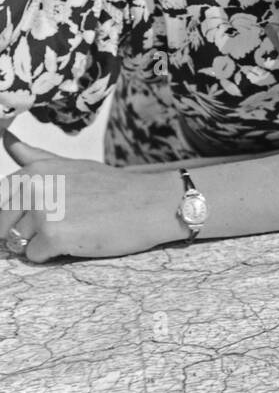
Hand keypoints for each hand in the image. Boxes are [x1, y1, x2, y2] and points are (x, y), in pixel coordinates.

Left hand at [0, 132, 181, 262]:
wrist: (151, 204)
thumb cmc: (112, 187)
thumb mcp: (72, 165)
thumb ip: (35, 157)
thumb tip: (4, 137)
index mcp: (34, 170)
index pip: (1, 202)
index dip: (21, 212)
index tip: (51, 210)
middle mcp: (33, 187)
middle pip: (5, 225)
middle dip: (29, 230)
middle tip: (66, 220)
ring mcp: (42, 211)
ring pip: (19, 242)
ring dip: (43, 242)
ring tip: (75, 227)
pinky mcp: (54, 235)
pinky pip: (35, 256)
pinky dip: (54, 254)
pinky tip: (79, 238)